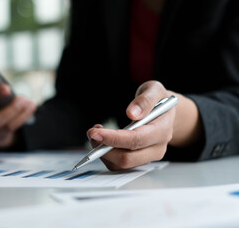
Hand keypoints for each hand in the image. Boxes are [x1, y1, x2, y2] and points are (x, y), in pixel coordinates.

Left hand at [87, 80, 201, 170]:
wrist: (165, 112)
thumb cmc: (159, 100)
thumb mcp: (155, 90)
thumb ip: (145, 100)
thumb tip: (132, 113)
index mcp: (162, 130)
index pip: (136, 140)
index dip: (114, 138)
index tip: (96, 132)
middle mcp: (157, 148)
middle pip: (127, 158)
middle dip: (104, 148)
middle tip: (92, 132)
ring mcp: (147, 157)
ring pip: (120, 164)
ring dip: (102, 152)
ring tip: (96, 133)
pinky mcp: (138, 161)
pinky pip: (118, 165)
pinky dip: (105, 155)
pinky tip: (102, 140)